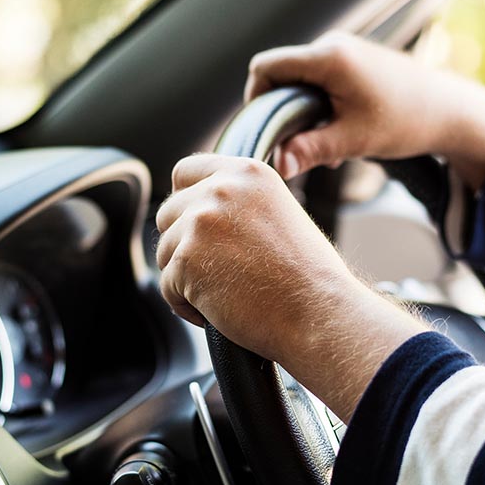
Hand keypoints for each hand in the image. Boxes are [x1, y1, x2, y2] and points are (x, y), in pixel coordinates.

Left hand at [156, 153, 425, 418]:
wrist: (318, 312)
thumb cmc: (307, 276)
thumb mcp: (278, 212)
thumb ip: (238, 202)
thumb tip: (199, 209)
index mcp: (246, 173)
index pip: (186, 171)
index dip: (185, 201)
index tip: (198, 229)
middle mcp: (220, 189)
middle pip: (168, 213)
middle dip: (184, 245)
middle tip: (218, 273)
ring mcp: (200, 222)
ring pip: (165, 251)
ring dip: (185, 277)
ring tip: (225, 294)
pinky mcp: (186, 259)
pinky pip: (167, 285)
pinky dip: (186, 304)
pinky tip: (219, 311)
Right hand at [245, 31, 484, 187]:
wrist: (450, 110)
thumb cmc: (406, 121)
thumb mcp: (354, 140)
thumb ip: (310, 150)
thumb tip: (277, 166)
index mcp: (328, 58)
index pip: (266, 67)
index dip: (255, 98)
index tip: (266, 130)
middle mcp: (332, 46)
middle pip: (280, 73)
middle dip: (281, 110)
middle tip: (296, 144)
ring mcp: (343, 51)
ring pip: (300, 80)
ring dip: (302, 112)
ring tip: (325, 143)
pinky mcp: (352, 61)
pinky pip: (319, 80)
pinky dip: (319, 106)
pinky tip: (339, 134)